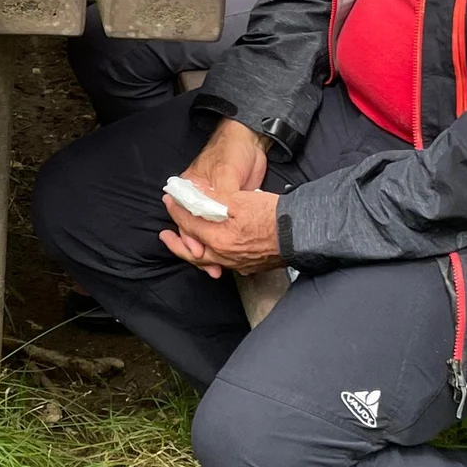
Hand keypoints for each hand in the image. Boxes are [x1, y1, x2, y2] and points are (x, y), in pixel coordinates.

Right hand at [160, 121, 273, 266]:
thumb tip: (211, 217)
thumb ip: (217, 195)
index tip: (198, 252)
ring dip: (213, 251)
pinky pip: (224, 229)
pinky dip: (227, 242)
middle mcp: (199, 198)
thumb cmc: (232, 150)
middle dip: (200, 250)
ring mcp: (215, 204)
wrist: (251, 139)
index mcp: (190, 188)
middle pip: (195, 230)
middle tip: (211, 267)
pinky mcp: (231, 208)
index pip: (187, 219)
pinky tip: (231, 255)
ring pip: (209, 233)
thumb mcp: (224, 172)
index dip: (191, 237)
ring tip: (218, 268)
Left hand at [162, 190, 283, 277]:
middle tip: (165, 235)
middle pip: (193, 252)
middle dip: (177, 243)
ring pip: (208, 260)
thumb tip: (192, 201)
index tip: (169, 201)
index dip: (177, 211)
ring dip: (193, 251)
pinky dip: (212, 257)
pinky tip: (213, 251)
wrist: (301, 232)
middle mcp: (225, 256)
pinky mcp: (250, 266)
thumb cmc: (272, 214)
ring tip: (186, 245)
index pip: (189, 224)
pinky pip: (224, 264)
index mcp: (218, 239)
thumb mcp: (239, 200)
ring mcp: (238, 264)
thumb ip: (212, 203)